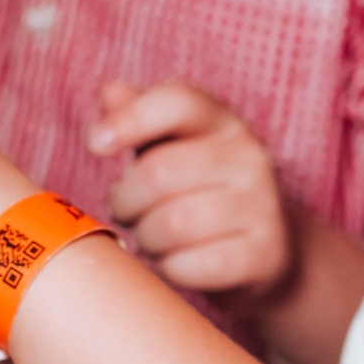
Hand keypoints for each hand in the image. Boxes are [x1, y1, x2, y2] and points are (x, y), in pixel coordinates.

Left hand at [89, 81, 291, 297]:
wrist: (268, 250)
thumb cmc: (202, 192)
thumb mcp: (173, 148)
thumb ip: (140, 118)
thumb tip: (110, 93)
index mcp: (223, 122)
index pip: (179, 102)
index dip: (131, 119)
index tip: (95, 145)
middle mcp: (250, 156)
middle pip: (160, 172)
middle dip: (125, 200)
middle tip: (125, 212)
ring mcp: (262, 205)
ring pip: (172, 224)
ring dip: (146, 238)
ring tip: (151, 238)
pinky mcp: (262, 254)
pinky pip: (191, 265)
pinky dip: (170, 269)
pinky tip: (175, 263)